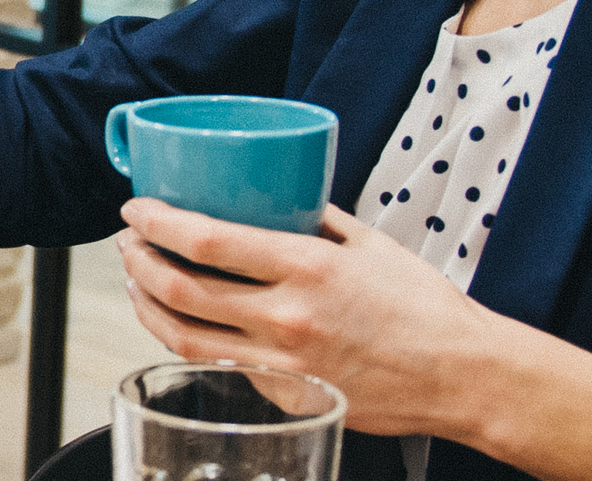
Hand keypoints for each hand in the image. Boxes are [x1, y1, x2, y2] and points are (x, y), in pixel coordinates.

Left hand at [114, 200, 512, 438]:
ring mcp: (282, 362)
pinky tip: (180, 321)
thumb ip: (315, 218)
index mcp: (307, 268)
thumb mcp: (370, 243)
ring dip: (146, 304)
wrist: (462, 375)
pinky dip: (187, 340)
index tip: (136, 209)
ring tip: (136, 280)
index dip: (156, 223)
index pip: (204, 241)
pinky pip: (219, 365)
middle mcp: (287, 317)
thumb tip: (273, 197)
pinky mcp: (285, 395)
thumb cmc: (423, 307)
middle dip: (137, 261)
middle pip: (179, 289)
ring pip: (183, 336)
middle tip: (129, 243)